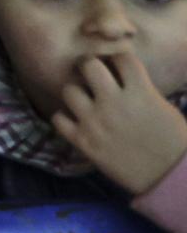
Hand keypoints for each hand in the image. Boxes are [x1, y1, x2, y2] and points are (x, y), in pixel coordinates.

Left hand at [53, 53, 186, 194]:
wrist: (169, 176)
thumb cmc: (173, 141)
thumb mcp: (163, 106)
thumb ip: (140, 88)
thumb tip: (121, 76)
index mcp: (141, 91)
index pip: (121, 56)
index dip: (118, 58)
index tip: (116, 64)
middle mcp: (114, 102)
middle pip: (88, 65)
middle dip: (90, 67)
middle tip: (91, 75)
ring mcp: (96, 121)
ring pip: (69, 90)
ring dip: (76, 93)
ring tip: (83, 100)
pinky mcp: (84, 142)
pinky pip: (58, 119)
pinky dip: (64, 118)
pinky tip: (74, 120)